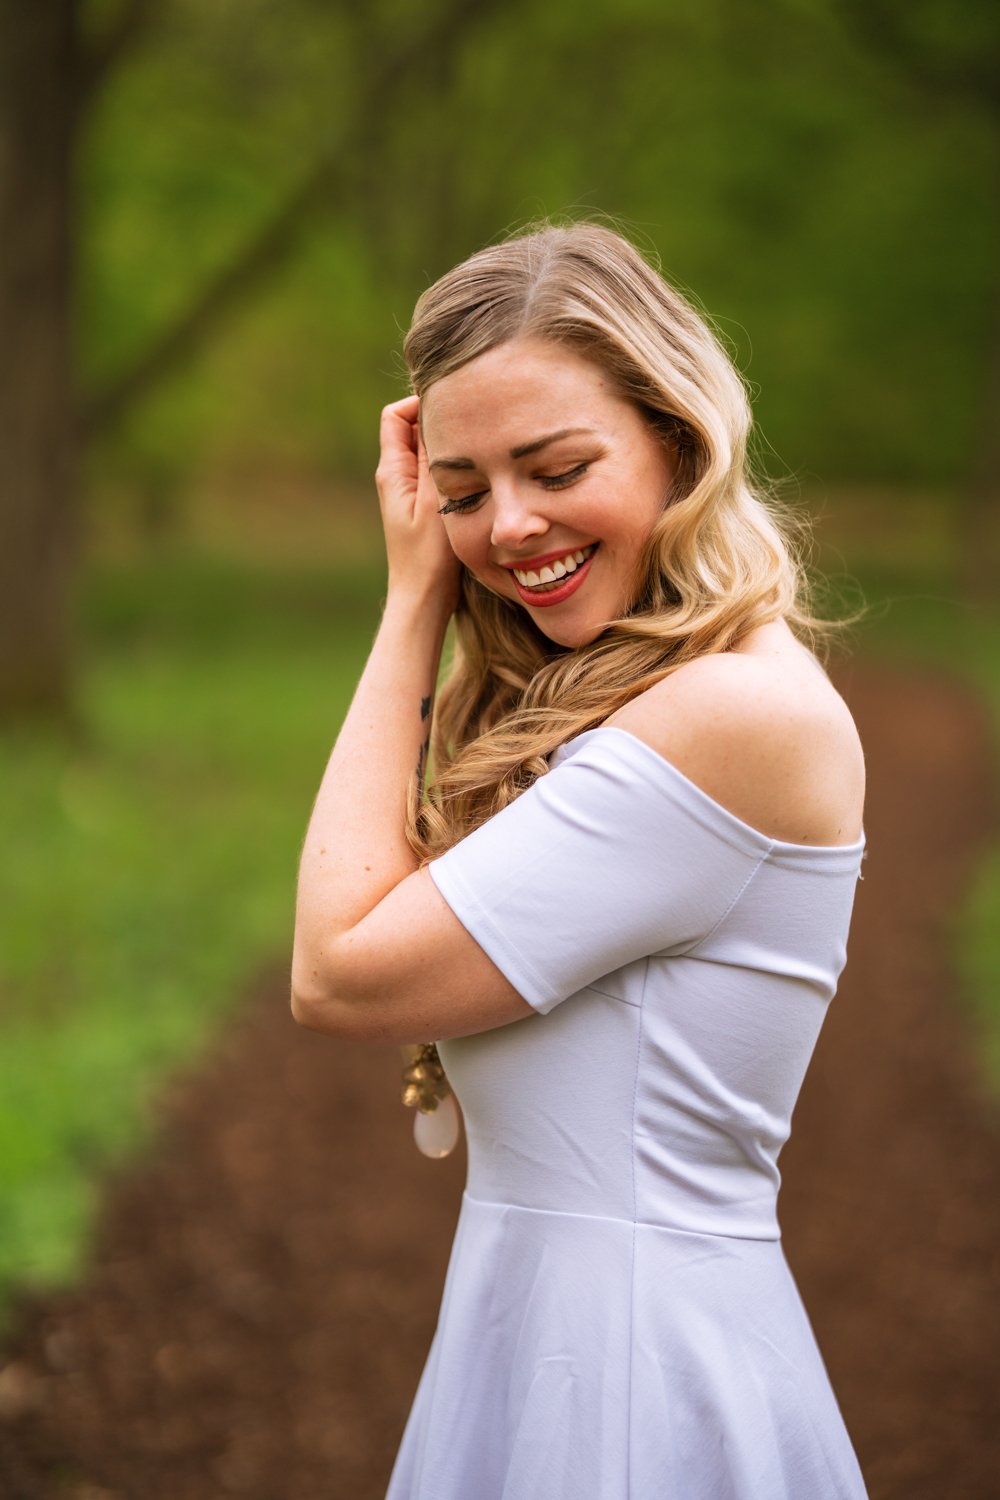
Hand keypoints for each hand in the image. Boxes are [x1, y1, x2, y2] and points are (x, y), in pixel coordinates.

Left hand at [375, 395, 461, 614]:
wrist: (422, 600)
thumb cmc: (428, 558)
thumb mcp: (435, 502)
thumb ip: (434, 458)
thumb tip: (437, 412)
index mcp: (392, 471)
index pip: (397, 414)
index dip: (421, 401)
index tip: (454, 407)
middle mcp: (397, 476)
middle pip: (414, 428)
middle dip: (442, 420)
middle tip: (475, 422)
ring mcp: (409, 491)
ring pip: (429, 450)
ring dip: (452, 445)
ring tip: (480, 446)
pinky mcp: (423, 506)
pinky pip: (438, 472)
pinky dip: (456, 467)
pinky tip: (478, 475)